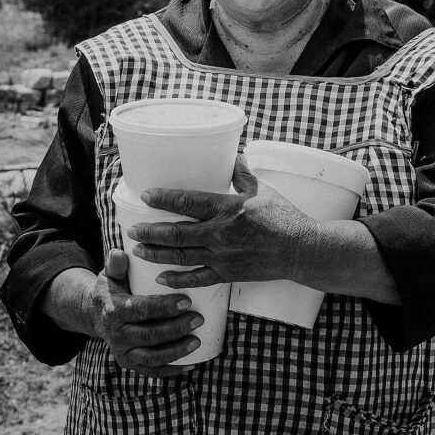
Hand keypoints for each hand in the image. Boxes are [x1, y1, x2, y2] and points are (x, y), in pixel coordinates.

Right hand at [89, 249, 204, 374]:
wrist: (95, 314)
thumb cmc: (111, 290)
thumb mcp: (109, 275)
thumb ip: (116, 264)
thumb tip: (119, 252)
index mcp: (114, 311)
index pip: (141, 310)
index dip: (164, 307)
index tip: (186, 300)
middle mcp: (117, 335)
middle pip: (149, 335)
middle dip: (176, 328)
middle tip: (198, 319)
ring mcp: (124, 352)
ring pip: (152, 357)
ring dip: (176, 351)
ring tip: (197, 340)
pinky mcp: (131, 364)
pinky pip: (152, 371)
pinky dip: (172, 370)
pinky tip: (191, 365)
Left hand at [126, 155, 317, 289]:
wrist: (301, 250)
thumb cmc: (284, 217)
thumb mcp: (263, 190)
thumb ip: (242, 175)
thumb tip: (233, 155)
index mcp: (227, 209)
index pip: (188, 201)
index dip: (163, 198)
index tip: (146, 196)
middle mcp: (220, 234)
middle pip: (176, 233)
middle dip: (151, 231)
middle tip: (132, 229)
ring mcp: (222, 257)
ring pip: (181, 256)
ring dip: (156, 253)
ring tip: (139, 249)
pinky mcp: (227, 273)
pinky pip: (197, 278)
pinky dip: (177, 279)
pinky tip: (161, 277)